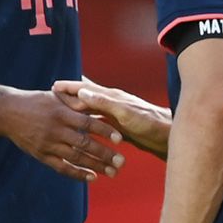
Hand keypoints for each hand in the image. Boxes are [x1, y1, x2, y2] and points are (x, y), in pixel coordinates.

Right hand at [0, 88, 126, 181]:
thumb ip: (76, 100)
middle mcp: (56, 129)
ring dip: (95, 166)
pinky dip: (77, 173)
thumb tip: (98, 98)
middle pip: (84, 144)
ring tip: (112, 172)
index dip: (104, 131)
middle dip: (104, 154)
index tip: (120, 138)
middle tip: (122, 162)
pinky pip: (61, 167)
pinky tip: (92, 177)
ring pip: (75, 157)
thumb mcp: (56, 96)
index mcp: (61, 112)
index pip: (88, 123)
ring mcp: (48, 143)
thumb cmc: (36, 101)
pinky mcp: (41, 155)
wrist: (8, 112)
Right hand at [53, 78, 170, 156]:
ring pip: (91, 112)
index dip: (69, 88)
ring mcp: (115, 116)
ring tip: (63, 114)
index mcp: (111, 97)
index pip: (85, 89)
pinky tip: (83, 131)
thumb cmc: (150, 123)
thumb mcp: (125, 113)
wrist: (169, 135)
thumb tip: (82, 91)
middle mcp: (112, 104)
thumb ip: (104, 102)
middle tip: (52, 98)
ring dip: (78, 112)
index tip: (53, 87)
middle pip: (86, 99)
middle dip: (70, 98)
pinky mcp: (119, 128)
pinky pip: (98, 125)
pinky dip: (88, 125)